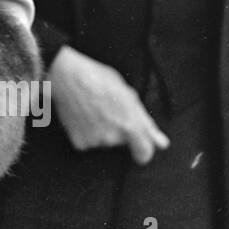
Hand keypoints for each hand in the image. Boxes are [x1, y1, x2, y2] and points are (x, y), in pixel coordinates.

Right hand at [49, 46, 169, 164]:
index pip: (144, 153)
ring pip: (104, 142)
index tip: (139, 148)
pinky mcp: (79, 142)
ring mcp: (95, 141)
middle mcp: (113, 137)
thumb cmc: (99, 78)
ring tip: (92, 109)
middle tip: (107, 110)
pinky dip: (86, 132)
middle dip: (117, 130)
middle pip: (121, 142)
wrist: (66, 76)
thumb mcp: (128, 95)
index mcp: (130, 125)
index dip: (143, 151)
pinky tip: (81, 116)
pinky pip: (88, 142)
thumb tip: (162, 143)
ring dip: (101, 130)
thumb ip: (146, 123)